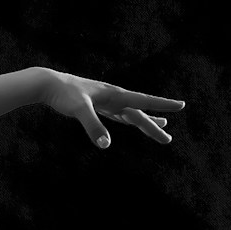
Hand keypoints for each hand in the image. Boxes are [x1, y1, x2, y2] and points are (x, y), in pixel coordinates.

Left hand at [43, 71, 183, 148]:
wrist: (49, 84)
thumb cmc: (64, 95)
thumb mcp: (79, 110)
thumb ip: (93, 126)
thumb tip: (105, 145)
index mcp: (115, 95)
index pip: (144, 102)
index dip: (162, 105)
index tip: (181, 105)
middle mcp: (114, 97)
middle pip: (139, 114)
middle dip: (154, 126)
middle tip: (168, 140)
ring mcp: (106, 101)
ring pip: (131, 113)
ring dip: (146, 121)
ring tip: (162, 125)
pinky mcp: (97, 105)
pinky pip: (118, 114)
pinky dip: (128, 119)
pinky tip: (133, 120)